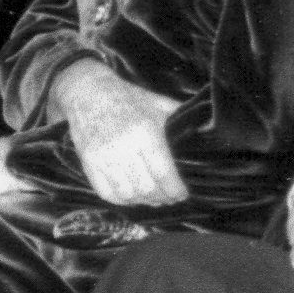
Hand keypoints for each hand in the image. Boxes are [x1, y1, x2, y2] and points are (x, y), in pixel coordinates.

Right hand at [51, 62, 184, 206]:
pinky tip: (130, 196)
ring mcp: (103, 156)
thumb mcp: (157, 103)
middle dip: (161, 198)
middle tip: (168, 199)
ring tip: (150, 198)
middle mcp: (123, 147)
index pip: (164, 173)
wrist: (87, 91)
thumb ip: (180, 117)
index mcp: (145, 132)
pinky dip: (121, 200)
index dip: (176, 190)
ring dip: (142, 201)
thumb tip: (206, 128)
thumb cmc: (127, 98)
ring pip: (128, 194)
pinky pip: (106, 192)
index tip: (182, 195)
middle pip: (147, 188)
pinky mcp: (88, 162)